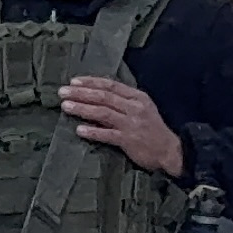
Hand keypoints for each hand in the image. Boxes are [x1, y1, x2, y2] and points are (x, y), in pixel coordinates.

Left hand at [61, 75, 186, 178]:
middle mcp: (135, 107)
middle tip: (62, 92)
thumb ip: (122, 102)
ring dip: (82, 109)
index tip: (73, 82)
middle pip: (103, 97)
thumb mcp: (141, 109)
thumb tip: (94, 96)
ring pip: (103, 113)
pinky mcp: (130, 140)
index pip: (111, 85)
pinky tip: (79, 130)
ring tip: (65, 107)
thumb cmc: (152, 129)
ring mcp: (132, 124)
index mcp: (137, 97)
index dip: (91, 82)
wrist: (170, 151)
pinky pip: (107, 134)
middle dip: (81, 93)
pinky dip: (92, 131)